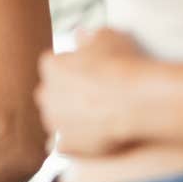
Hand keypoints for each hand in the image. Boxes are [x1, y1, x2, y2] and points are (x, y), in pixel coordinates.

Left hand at [36, 27, 148, 156]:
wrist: (137, 102)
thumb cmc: (123, 64)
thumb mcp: (107, 37)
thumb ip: (89, 37)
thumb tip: (80, 34)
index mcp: (50, 66)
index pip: (54, 65)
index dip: (73, 68)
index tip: (91, 71)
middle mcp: (45, 95)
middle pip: (51, 94)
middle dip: (66, 94)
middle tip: (93, 94)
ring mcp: (54, 123)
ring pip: (57, 120)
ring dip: (71, 118)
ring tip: (99, 116)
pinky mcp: (66, 146)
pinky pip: (63, 146)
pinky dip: (74, 143)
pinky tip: (92, 137)